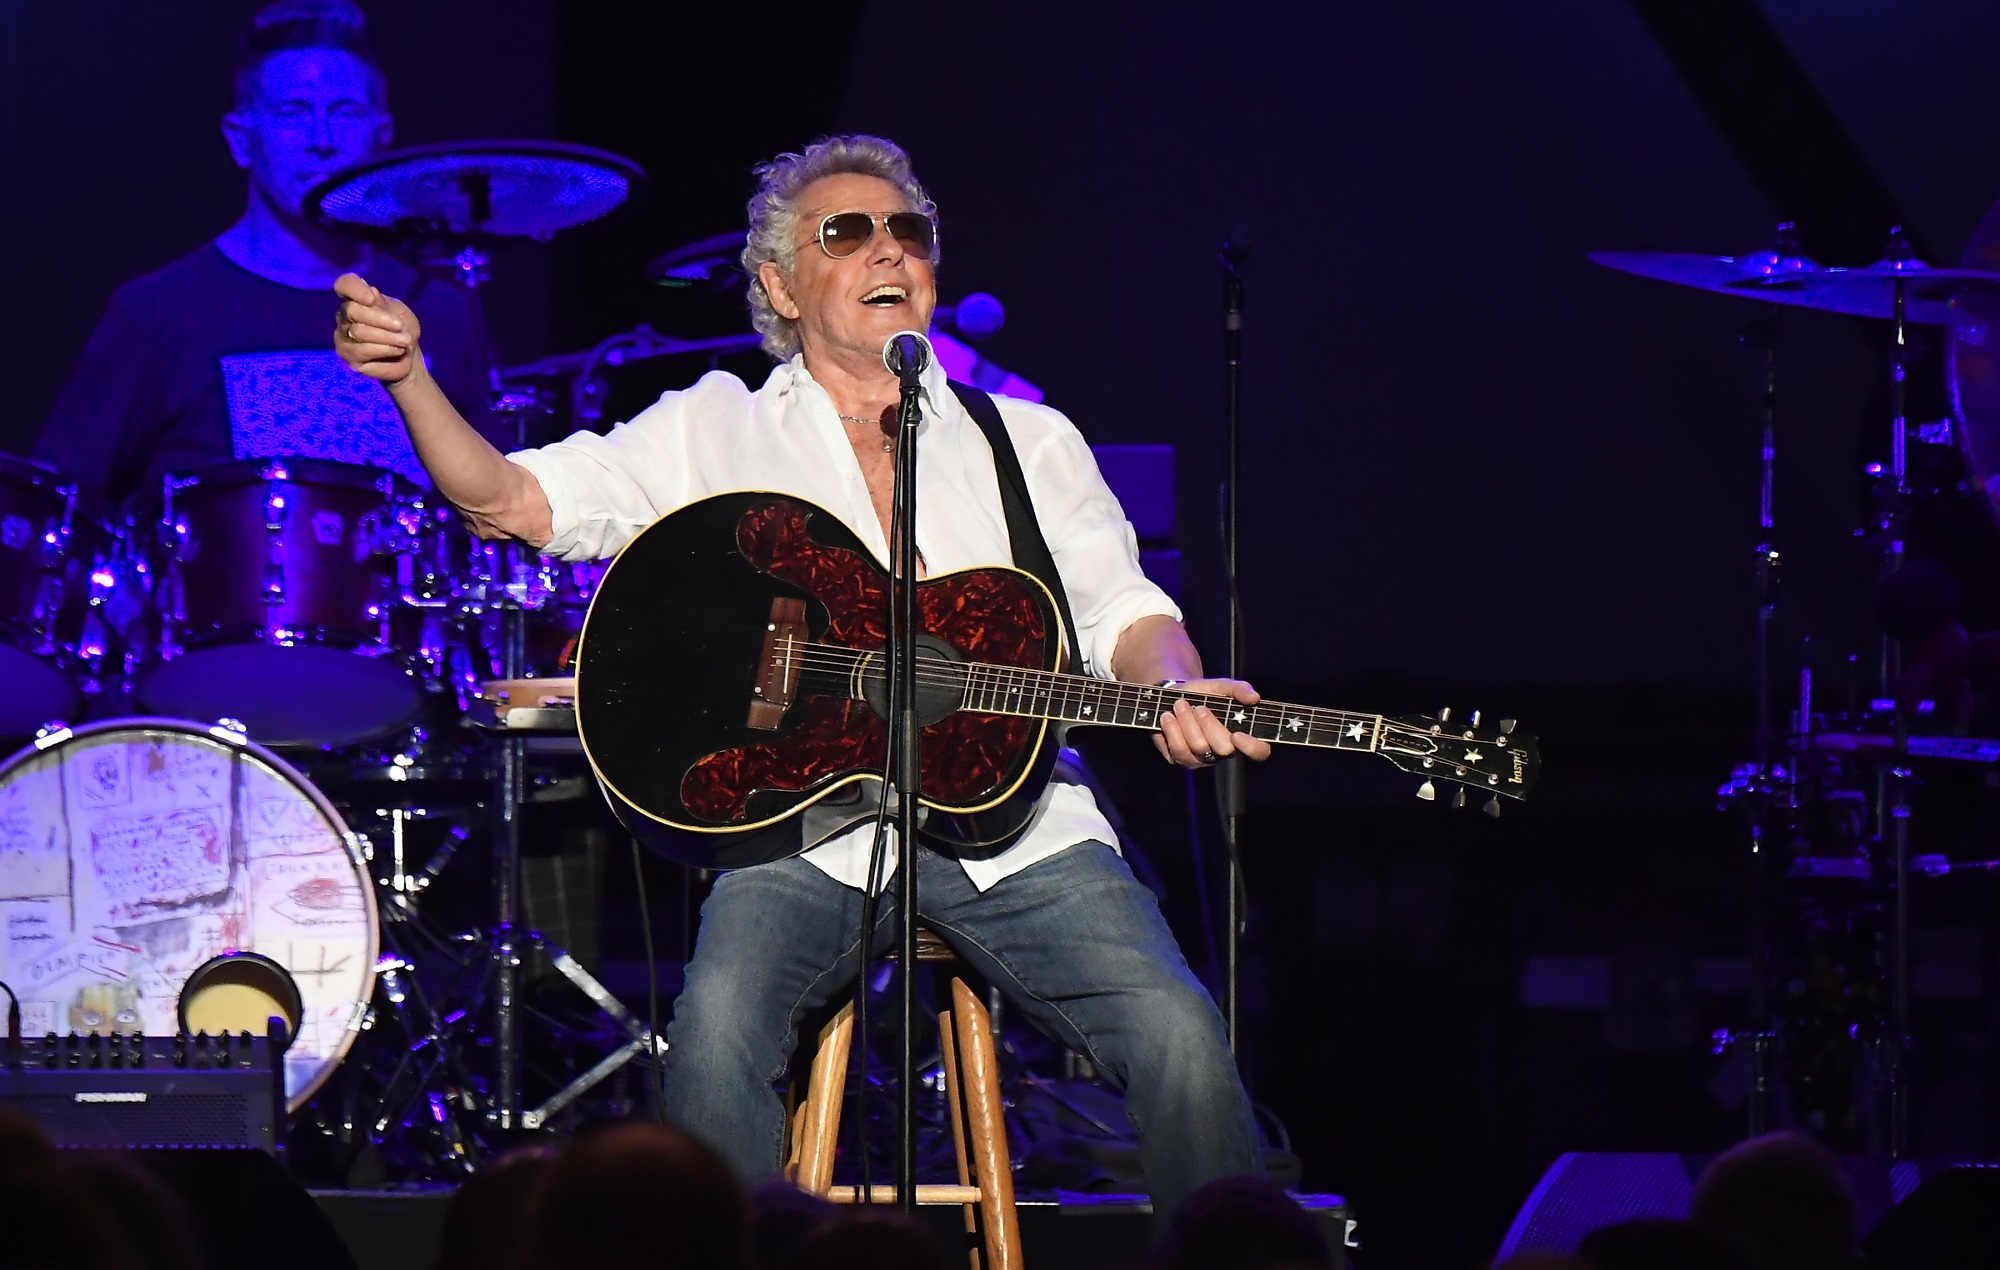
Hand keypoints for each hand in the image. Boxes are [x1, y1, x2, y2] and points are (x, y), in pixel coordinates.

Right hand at [334, 272, 421, 385]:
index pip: (344, 285)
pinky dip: (385, 349)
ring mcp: (342, 337)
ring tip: (405, 341)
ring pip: (358, 332)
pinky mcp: (348, 357)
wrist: (409, 357)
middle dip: (380, 319)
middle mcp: (344, 316)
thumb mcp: (399, 312)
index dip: (354, 289)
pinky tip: (398, 351)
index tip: (371, 298)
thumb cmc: (403, 330)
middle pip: (352, 310)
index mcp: (355, 299)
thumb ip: (383, 303)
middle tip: (401, 327)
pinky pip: (363, 351)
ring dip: (387, 336)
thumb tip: (371, 291)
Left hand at [1150, 678, 1273, 769]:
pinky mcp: (1180, 759)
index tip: (1237, 734)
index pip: (1259, 752)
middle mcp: (1223, 752)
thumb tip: (1255, 698)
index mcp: (1242, 736)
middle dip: (1209, 725)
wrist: (1174, 695)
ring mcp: (1202, 759)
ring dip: (1187, 723)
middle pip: (1224, 750)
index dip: (1251, 747)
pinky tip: (1168, 716)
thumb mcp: (1221, 686)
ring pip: (1199, 749)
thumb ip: (1239, 689)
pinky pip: (1178, 751)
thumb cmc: (1204, 693)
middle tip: (1199, 707)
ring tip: (1180, 705)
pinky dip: (1172, 730)